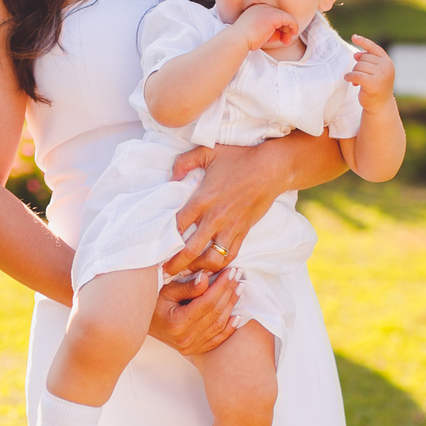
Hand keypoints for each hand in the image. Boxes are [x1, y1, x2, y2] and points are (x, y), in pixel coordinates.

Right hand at [148, 266, 238, 355]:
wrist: (137, 323)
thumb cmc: (150, 303)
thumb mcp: (166, 290)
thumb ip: (187, 286)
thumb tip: (206, 277)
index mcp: (176, 323)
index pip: (207, 302)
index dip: (221, 286)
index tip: (231, 271)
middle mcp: (184, 339)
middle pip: (215, 313)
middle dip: (229, 292)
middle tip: (238, 276)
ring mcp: (189, 347)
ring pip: (218, 326)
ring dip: (231, 306)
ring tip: (239, 289)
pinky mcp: (192, 350)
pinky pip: (216, 340)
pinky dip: (229, 328)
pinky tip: (238, 316)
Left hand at [165, 142, 287, 270]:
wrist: (271, 168)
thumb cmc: (239, 158)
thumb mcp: (208, 151)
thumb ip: (184, 162)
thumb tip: (171, 177)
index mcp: (202, 199)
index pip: (177, 226)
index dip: (163, 240)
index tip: (154, 249)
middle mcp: (215, 218)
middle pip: (190, 250)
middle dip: (175, 265)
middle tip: (164, 273)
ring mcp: (231, 227)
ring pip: (211, 259)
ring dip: (197, 269)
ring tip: (186, 274)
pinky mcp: (244, 232)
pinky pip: (230, 256)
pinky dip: (219, 265)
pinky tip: (210, 268)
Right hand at [237, 2, 298, 51]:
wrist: (238, 39)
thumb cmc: (246, 40)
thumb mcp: (260, 34)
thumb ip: (271, 32)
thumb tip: (283, 34)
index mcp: (257, 10)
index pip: (273, 16)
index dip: (279, 28)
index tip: (280, 38)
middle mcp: (263, 7)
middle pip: (280, 16)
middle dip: (285, 29)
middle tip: (286, 41)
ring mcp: (268, 10)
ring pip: (286, 17)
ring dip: (289, 30)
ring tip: (287, 41)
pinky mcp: (273, 16)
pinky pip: (289, 19)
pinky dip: (294, 26)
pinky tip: (294, 33)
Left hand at [346, 35, 395, 110]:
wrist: (380, 106)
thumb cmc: (376, 88)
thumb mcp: (375, 72)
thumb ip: (368, 62)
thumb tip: (357, 53)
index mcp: (387, 62)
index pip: (374, 48)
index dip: (363, 42)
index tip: (354, 37)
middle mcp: (386, 67)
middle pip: (363, 58)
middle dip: (358, 66)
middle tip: (358, 77)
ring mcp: (381, 75)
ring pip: (359, 66)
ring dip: (354, 73)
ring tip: (356, 81)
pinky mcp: (372, 83)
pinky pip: (356, 75)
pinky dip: (350, 77)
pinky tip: (350, 81)